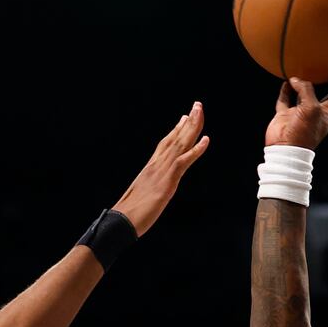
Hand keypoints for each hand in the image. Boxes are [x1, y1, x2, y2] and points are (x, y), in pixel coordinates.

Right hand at [113, 102, 210, 236]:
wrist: (121, 221)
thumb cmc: (129, 214)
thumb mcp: (142, 196)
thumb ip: (149, 188)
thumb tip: (152, 190)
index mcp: (150, 168)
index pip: (165, 144)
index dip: (176, 130)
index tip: (184, 118)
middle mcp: (156, 165)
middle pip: (174, 138)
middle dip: (188, 122)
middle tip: (197, 105)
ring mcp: (161, 171)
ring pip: (180, 144)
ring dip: (193, 127)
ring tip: (200, 111)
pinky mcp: (167, 181)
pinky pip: (184, 161)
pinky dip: (196, 150)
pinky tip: (206, 140)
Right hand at [264, 59, 327, 149]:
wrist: (284, 150)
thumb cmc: (303, 132)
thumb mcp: (310, 107)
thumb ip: (305, 90)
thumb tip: (295, 79)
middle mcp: (319, 110)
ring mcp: (302, 112)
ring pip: (305, 91)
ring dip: (306, 79)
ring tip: (307, 64)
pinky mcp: (287, 115)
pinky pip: (287, 98)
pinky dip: (286, 89)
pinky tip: (286, 80)